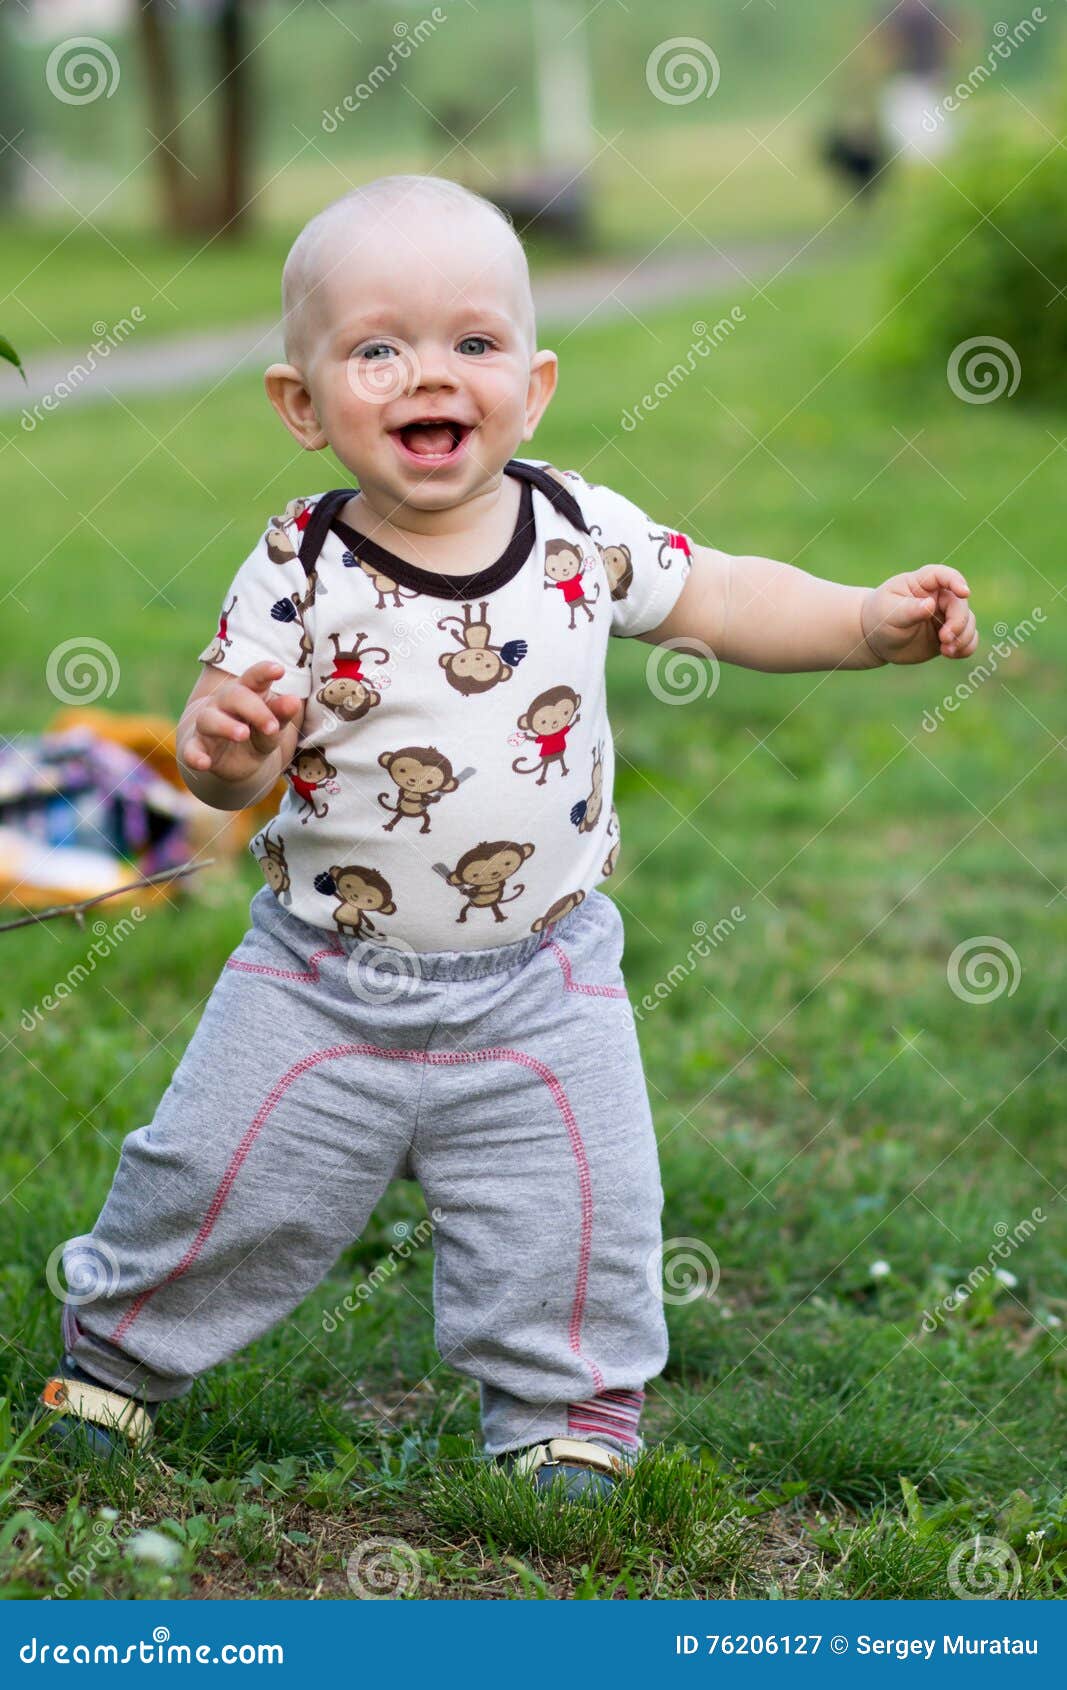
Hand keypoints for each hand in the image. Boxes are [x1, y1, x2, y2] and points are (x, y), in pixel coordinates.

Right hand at [181, 660, 303, 785]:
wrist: (227, 755)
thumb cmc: (254, 731)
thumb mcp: (271, 725)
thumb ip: (280, 714)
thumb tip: (294, 701)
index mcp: (246, 692)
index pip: (254, 677)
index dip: (264, 672)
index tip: (280, 670)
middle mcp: (223, 703)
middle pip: (234, 696)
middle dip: (254, 710)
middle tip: (272, 726)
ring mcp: (207, 724)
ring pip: (209, 719)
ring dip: (225, 726)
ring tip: (243, 734)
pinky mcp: (196, 747)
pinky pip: (190, 750)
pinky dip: (194, 756)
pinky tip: (204, 763)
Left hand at [861, 566, 977, 665]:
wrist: (876, 638)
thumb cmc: (880, 617)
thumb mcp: (889, 613)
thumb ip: (909, 609)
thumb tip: (930, 605)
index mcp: (922, 583)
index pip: (943, 575)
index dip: (956, 581)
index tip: (964, 593)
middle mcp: (939, 597)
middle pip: (960, 604)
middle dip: (958, 622)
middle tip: (945, 638)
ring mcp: (946, 616)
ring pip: (968, 622)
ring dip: (963, 637)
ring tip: (946, 651)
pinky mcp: (948, 635)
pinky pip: (968, 639)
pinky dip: (966, 647)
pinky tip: (951, 654)